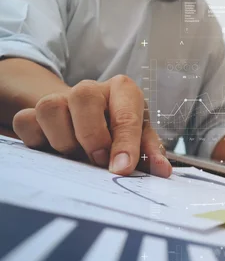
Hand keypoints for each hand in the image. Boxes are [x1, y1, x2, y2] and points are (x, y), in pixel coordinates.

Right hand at [12, 75, 171, 177]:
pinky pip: (26, 122)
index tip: (122, 169)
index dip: (125, 144)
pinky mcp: (34, 112)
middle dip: (91, 135)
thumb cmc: (121, 131)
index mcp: (123, 91)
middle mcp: (91, 89)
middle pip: (83, 97)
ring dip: (64, 141)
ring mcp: (60, 98)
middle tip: (98, 160)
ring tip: (78, 157)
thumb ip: (151, 154)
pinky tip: (55, 152)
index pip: (125, 114)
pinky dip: (39, 142)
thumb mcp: (141, 138)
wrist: (89, 122)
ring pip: (51, 109)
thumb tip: (162, 171)